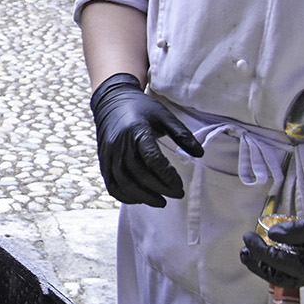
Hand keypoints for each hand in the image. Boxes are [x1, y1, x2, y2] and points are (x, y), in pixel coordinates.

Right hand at [90, 73, 202, 205]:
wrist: (112, 101)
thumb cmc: (142, 108)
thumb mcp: (165, 116)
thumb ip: (182, 134)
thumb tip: (200, 154)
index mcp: (137, 131)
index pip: (153, 160)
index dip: (168, 176)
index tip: (181, 186)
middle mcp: (120, 144)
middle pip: (139, 174)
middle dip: (160, 188)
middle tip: (177, 195)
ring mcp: (109, 154)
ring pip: (124, 183)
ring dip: (143, 197)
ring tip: (161, 202)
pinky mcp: (103, 161)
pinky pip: (112, 185)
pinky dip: (125, 196)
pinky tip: (140, 199)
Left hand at [239, 180, 303, 286]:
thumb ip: (293, 233)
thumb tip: (271, 235)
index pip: (281, 266)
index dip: (260, 253)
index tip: (246, 238)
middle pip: (283, 274)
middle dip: (261, 264)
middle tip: (242, 252)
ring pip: (290, 266)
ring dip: (271, 258)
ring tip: (253, 247)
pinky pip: (299, 257)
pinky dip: (286, 250)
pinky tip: (276, 240)